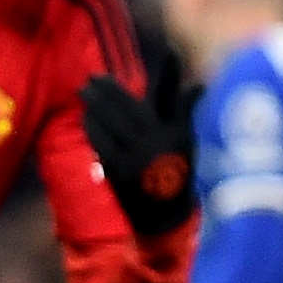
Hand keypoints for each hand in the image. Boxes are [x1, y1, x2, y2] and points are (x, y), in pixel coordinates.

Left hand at [80, 72, 198, 242]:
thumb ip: (184, 110)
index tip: (102, 76)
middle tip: (86, 81)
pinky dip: (93, 132)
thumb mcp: (186, 138)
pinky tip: (85, 119)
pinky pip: (103, 148)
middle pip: (119, 115)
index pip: (135, 106)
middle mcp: (147, 145)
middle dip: (101, 96)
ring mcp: (132, 159)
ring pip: (109, 130)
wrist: (168, 206)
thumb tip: (198, 85)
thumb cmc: (178, 167)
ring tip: (84, 94)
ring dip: (94, 110)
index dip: (116, 90)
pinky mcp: (120, 173)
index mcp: (164, 133)